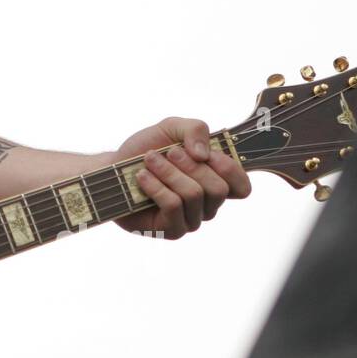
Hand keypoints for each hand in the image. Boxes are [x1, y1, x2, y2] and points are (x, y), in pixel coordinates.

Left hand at [110, 117, 250, 239]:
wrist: (113, 167)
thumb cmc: (146, 149)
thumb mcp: (171, 127)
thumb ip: (195, 129)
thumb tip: (204, 155)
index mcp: (215, 181)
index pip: (242, 187)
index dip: (229, 169)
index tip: (206, 153)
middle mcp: (208, 204)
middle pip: (217, 188)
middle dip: (189, 165)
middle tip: (168, 152)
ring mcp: (191, 219)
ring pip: (194, 195)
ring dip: (168, 172)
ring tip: (149, 161)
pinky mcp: (172, 230)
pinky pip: (173, 206)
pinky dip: (156, 186)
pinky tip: (142, 177)